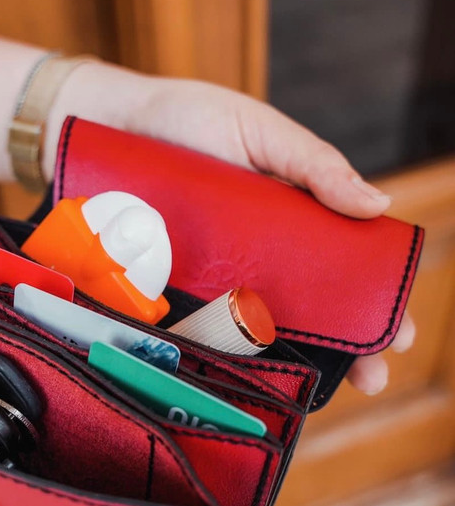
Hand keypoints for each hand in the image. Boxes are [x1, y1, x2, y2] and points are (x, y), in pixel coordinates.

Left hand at [47, 62, 414, 393]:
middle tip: (372, 377)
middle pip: (311, 305)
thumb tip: (378, 205)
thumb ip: (313, 164)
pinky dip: (224, 350)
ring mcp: (214, 273)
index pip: (343, 263)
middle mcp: (257, 251)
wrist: (108, 123)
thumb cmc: (188, 117)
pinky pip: (201, 325)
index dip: (373, 298)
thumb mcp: (258, 131)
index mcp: (290, 214)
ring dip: (293, 359)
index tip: (397, 332)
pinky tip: (248, 375)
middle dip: (346, 345)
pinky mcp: (171, 285)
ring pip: (261, 326)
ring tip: (323, 389)